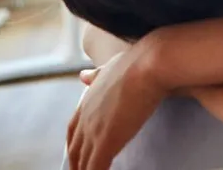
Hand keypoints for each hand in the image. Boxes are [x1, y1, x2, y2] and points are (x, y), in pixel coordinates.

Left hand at [67, 50, 163, 169]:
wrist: (149, 64)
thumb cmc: (138, 63)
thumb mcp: (111, 67)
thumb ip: (96, 75)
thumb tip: (83, 76)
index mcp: (87, 100)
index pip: (73, 130)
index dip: (75, 144)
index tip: (76, 153)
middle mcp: (86, 117)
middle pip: (74, 150)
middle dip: (76, 163)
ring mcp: (94, 131)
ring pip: (82, 162)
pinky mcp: (107, 142)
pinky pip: (96, 168)